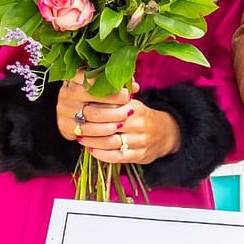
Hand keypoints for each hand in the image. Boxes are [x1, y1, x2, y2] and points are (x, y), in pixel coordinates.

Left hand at [58, 73, 180, 165]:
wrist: (166, 133)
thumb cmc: (141, 116)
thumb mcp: (132, 103)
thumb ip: (115, 98)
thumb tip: (91, 87)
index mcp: (135, 108)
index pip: (110, 108)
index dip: (93, 109)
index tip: (81, 108)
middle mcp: (138, 124)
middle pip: (108, 125)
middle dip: (89, 126)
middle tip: (76, 124)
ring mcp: (140, 141)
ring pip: (111, 142)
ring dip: (92, 141)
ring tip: (81, 137)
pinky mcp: (140, 155)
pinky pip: (117, 157)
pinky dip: (102, 154)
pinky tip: (92, 150)